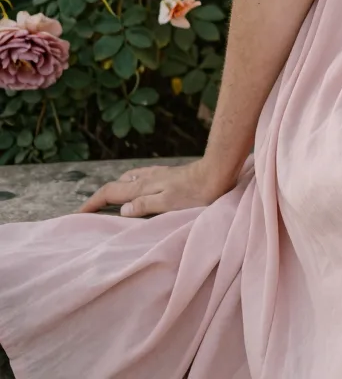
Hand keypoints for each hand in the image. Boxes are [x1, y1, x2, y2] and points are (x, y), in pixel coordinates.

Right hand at [77, 159, 234, 217]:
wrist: (218, 172)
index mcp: (143, 186)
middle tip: (90, 211)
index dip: (92, 203)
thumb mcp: (169, 203)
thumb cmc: (196, 192)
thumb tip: (121, 211)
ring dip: (116, 190)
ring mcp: (157, 175)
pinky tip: (137, 188)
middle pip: (115, 185)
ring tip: (110, 202)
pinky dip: (131, 185)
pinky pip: (141, 178)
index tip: (77, 215)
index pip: (110, 193)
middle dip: (100, 197)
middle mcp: (146, 178)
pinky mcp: (168, 175)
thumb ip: (144, 205)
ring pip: (128, 180)